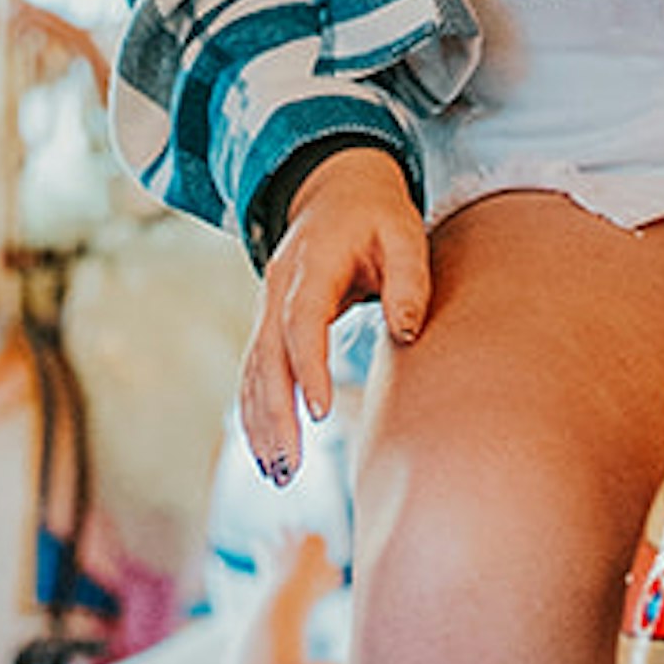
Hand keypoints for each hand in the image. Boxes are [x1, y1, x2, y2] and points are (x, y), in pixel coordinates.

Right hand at [239, 150, 427, 485]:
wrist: (334, 188)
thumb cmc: (376, 215)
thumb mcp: (404, 233)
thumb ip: (409, 280)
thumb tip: (406, 332)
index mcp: (311, 264)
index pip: (302, 321)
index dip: (309, 367)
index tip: (321, 413)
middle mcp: (278, 289)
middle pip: (267, 357)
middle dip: (275, 414)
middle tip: (290, 466)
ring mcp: (267, 307)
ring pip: (254, 371)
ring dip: (261, 422)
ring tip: (278, 474)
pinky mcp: (269, 326)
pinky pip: (255, 374)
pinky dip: (256, 413)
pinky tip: (268, 453)